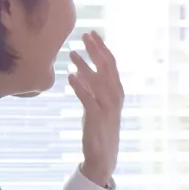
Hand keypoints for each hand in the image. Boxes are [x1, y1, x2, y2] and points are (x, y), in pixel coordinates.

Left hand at [70, 31, 124, 186]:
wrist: (104, 155)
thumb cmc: (100, 128)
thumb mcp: (98, 104)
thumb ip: (92, 88)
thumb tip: (80, 71)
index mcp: (117, 91)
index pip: (111, 64)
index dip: (102, 47)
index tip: (92, 34)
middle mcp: (115, 96)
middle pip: (106, 67)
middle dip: (96, 50)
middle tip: (84, 35)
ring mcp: (107, 106)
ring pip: (97, 81)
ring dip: (85, 65)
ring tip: (72, 53)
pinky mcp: (97, 117)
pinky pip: (88, 98)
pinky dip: (80, 86)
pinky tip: (71, 76)